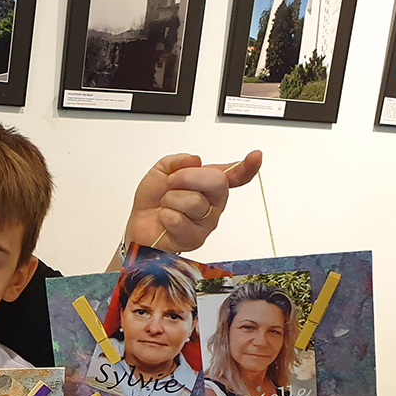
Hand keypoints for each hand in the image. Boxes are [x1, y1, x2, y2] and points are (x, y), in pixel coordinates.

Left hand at [124, 150, 262, 252]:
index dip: (247, 166)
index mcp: (210, 184)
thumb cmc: (154, 200)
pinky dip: (165, 215)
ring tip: (167, 205)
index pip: (235, 175)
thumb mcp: (162, 171)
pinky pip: (179, 220)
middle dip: (188, 177)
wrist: (139, 224)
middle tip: (172, 182)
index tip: (256, 156)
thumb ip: (178, 161)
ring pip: (194, 201)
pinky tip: (165, 219)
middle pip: (217, 182)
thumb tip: (194, 160)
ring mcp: (207, 222)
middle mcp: (213, 203)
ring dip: (171, 199)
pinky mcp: (195, 239)